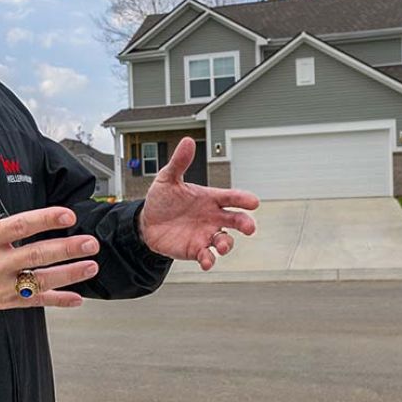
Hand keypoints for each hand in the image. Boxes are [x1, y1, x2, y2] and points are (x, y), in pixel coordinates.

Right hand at [0, 157, 99, 313]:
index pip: (18, 226)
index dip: (46, 220)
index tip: (67, 215)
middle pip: (36, 255)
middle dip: (67, 249)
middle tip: (89, 243)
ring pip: (40, 280)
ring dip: (69, 274)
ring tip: (91, 266)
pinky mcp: (1, 301)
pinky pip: (32, 301)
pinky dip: (56, 301)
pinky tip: (76, 298)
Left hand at [139, 137, 259, 270]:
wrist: (147, 222)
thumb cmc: (162, 199)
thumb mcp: (168, 178)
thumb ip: (179, 162)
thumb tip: (188, 141)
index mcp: (210, 199)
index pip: (231, 197)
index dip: (243, 199)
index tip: (254, 202)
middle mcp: (213, 217)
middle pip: (236, 220)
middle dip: (245, 223)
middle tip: (249, 227)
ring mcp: (206, 234)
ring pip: (224, 241)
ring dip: (227, 244)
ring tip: (222, 245)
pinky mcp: (195, 250)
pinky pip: (207, 256)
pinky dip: (209, 259)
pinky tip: (207, 260)